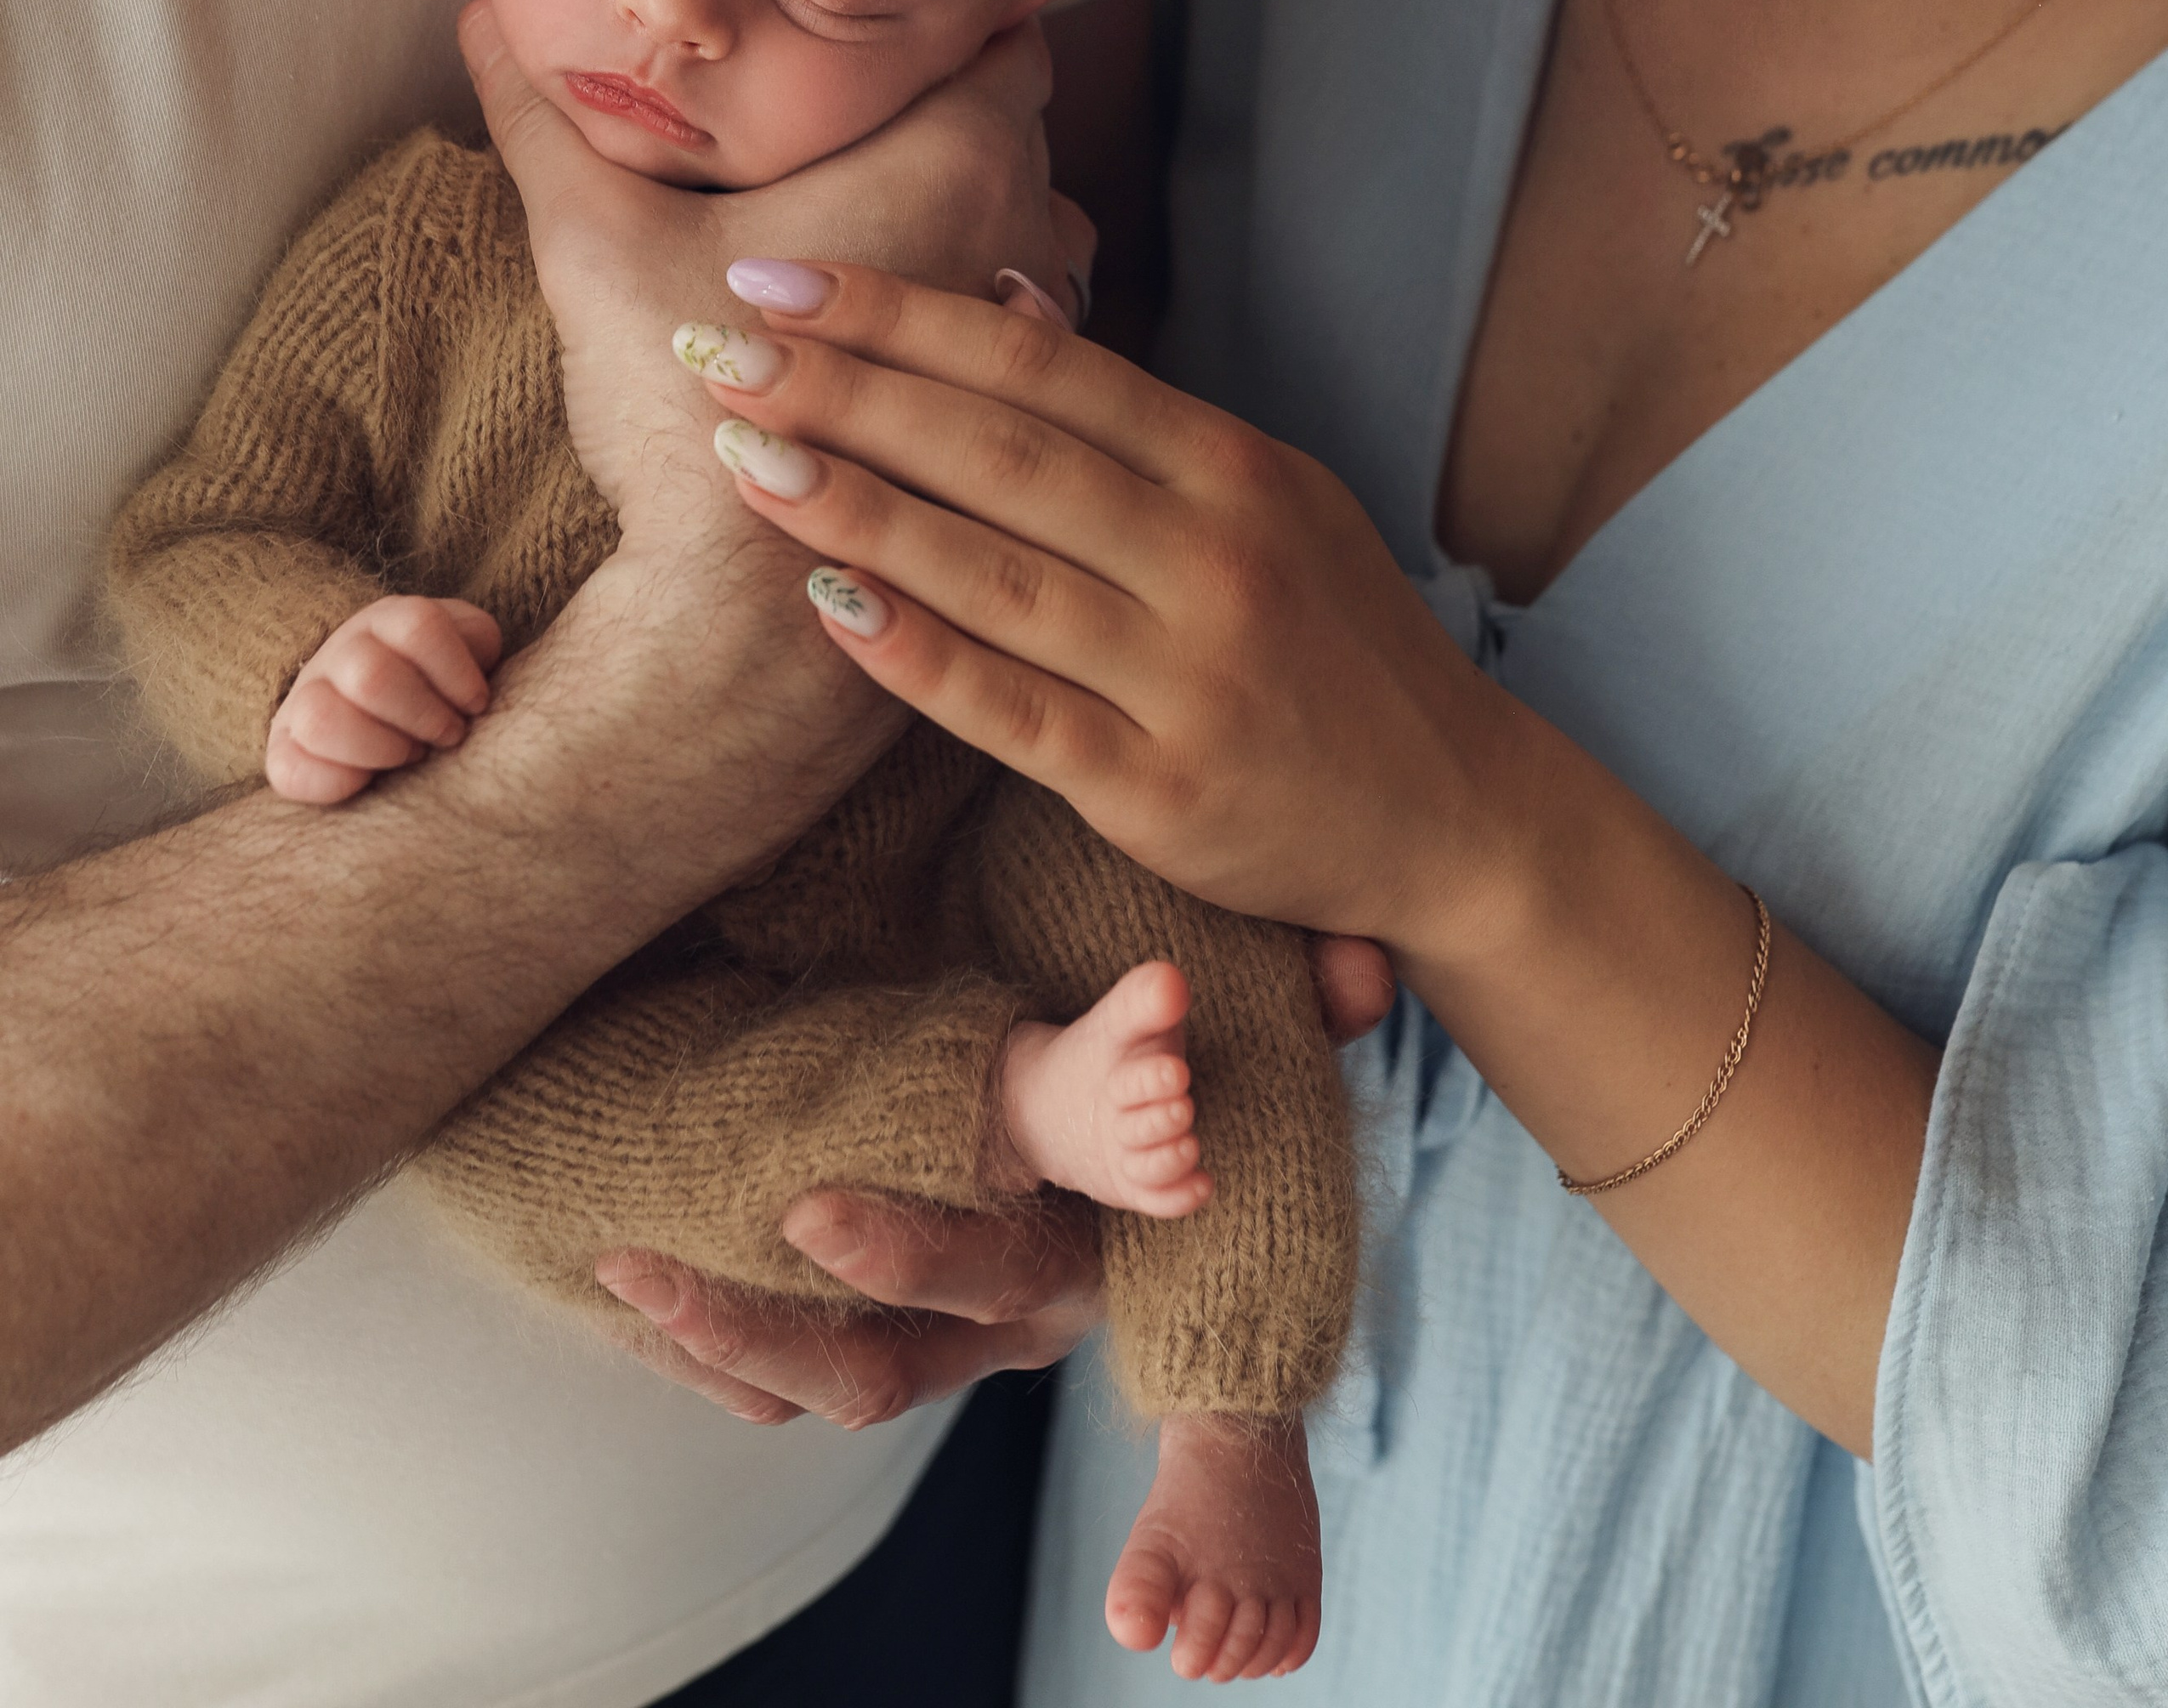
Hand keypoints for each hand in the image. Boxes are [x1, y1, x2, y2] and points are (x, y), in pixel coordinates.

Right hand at [265, 596, 501, 805]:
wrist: (382, 706)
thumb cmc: (439, 680)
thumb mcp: (467, 648)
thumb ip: (477, 646)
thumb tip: (469, 684)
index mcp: (389, 620)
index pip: (419, 626)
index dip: (455, 670)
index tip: (476, 703)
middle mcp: (340, 652)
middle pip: (372, 676)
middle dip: (423, 716)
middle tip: (449, 736)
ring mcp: (304, 699)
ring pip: (321, 719)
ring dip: (380, 748)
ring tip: (411, 756)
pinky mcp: (283, 750)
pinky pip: (289, 770)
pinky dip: (331, 784)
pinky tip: (367, 784)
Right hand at [457, 0, 1091, 558]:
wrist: (742, 612)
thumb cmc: (684, 411)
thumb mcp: (594, 236)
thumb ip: (543, 116)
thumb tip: (478, 14)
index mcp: (958, 155)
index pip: (1004, 33)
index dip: (948, 20)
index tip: (880, 29)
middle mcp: (1030, 232)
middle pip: (1022, 136)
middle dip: (952, 122)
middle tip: (861, 122)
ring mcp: (1049, 338)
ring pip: (1043, 241)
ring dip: (984, 228)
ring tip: (888, 233)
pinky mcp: (1038, 431)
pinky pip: (1038, 345)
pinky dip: (990, 327)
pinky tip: (913, 348)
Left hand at [588, 935, 1390, 1422]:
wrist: (1166, 1154)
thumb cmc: (1197, 1084)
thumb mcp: (1252, 1044)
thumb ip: (1307, 1010)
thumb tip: (1358, 970)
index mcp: (1081, 1249)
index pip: (998, 1267)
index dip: (912, 1249)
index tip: (812, 1203)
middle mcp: (1011, 1310)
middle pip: (904, 1347)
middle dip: (800, 1303)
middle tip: (740, 1215)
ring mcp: (948, 1331)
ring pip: (837, 1377)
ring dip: (726, 1335)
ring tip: (626, 1264)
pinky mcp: (882, 1322)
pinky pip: (784, 1380)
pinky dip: (712, 1355)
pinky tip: (632, 1295)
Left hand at [681, 265, 1481, 949]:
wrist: (1453, 810)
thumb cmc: (1332, 638)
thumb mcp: (1269, 494)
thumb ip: (1136, 415)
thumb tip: (1007, 299)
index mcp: (1231, 468)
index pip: (1043, 368)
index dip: (902, 317)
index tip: (779, 279)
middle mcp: (1212, 557)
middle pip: (1003, 453)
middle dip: (848, 393)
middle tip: (720, 350)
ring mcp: (1186, 675)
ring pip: (993, 574)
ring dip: (856, 508)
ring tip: (741, 454)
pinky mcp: (1159, 790)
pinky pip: (1014, 712)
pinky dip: (916, 656)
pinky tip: (825, 603)